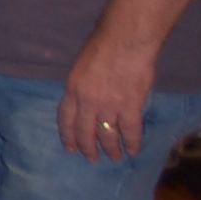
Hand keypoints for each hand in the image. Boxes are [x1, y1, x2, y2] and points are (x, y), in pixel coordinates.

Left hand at [60, 33, 156, 162]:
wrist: (126, 40)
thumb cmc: (104, 46)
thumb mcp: (82, 66)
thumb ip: (83, 85)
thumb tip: (86, 99)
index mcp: (73, 89)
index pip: (66, 119)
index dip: (68, 136)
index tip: (71, 148)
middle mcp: (87, 101)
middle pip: (85, 131)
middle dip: (88, 148)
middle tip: (92, 159)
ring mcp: (109, 105)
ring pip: (107, 135)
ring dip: (111, 148)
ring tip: (115, 157)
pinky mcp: (130, 106)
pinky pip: (130, 131)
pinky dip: (132, 143)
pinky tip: (134, 150)